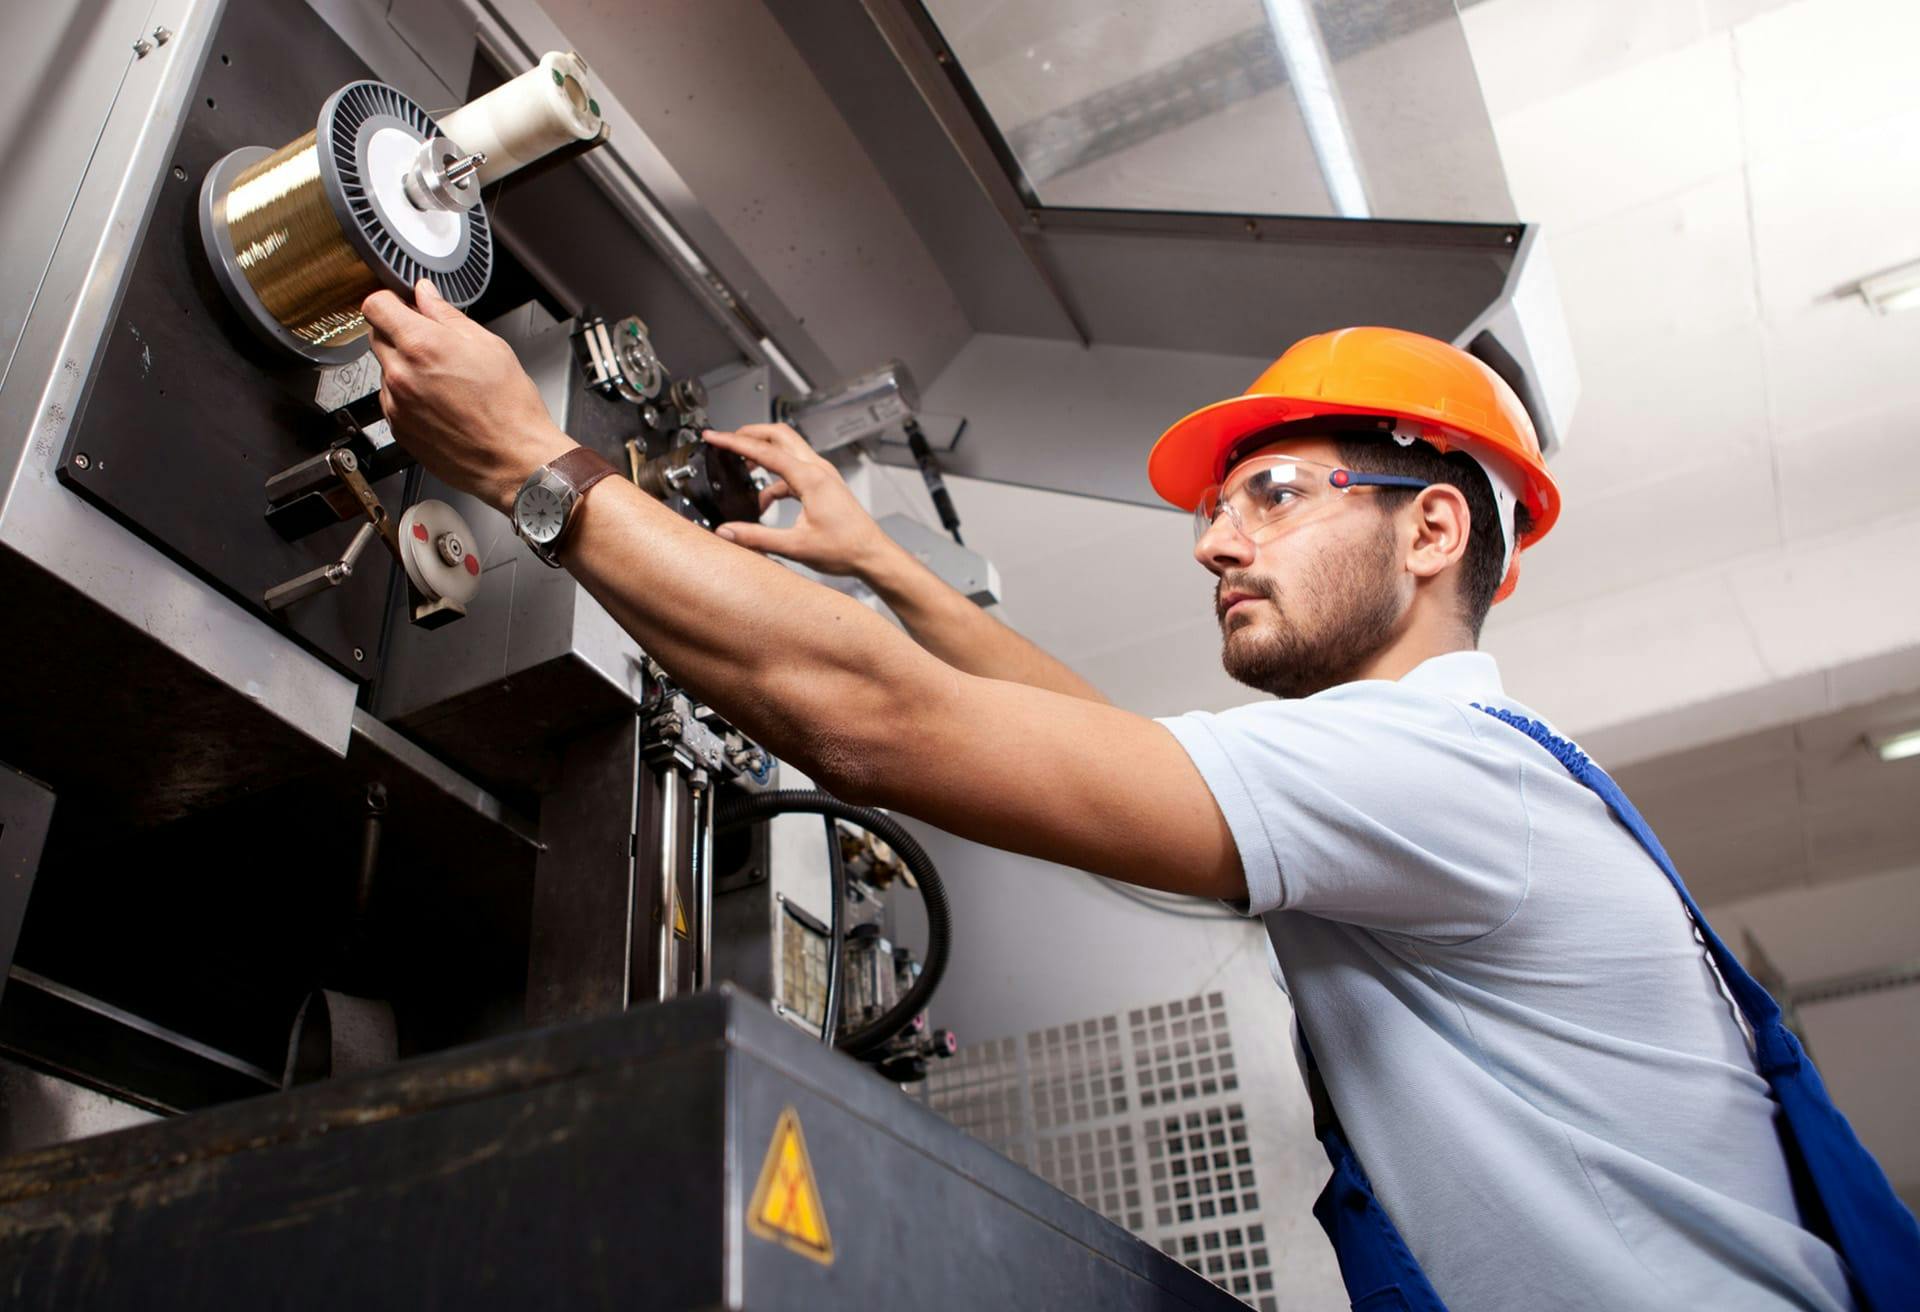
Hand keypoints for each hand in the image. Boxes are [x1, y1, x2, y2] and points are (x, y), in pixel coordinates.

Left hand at [362, 281, 574, 514]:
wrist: (514, 461)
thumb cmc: (510, 409)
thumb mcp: (489, 346)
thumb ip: (448, 315)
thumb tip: (427, 295)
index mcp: (422, 346)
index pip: (375, 305)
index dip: (390, 300)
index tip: (402, 305)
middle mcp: (400, 374)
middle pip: (376, 335)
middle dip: (399, 332)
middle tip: (433, 343)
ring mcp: (396, 404)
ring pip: (386, 369)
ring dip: (405, 366)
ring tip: (444, 381)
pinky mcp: (398, 429)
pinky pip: (392, 399)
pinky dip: (409, 395)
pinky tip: (441, 402)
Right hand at [704, 424, 894, 577]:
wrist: (872, 555)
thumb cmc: (846, 548)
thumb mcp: (795, 546)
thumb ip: (758, 538)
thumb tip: (728, 532)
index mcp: (811, 478)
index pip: (765, 451)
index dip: (734, 442)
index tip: (715, 437)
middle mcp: (818, 470)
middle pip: (779, 435)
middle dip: (750, 434)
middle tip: (726, 440)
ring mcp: (822, 475)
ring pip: (787, 450)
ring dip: (762, 454)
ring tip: (740, 467)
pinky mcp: (823, 485)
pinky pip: (793, 471)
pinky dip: (774, 479)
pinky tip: (763, 500)